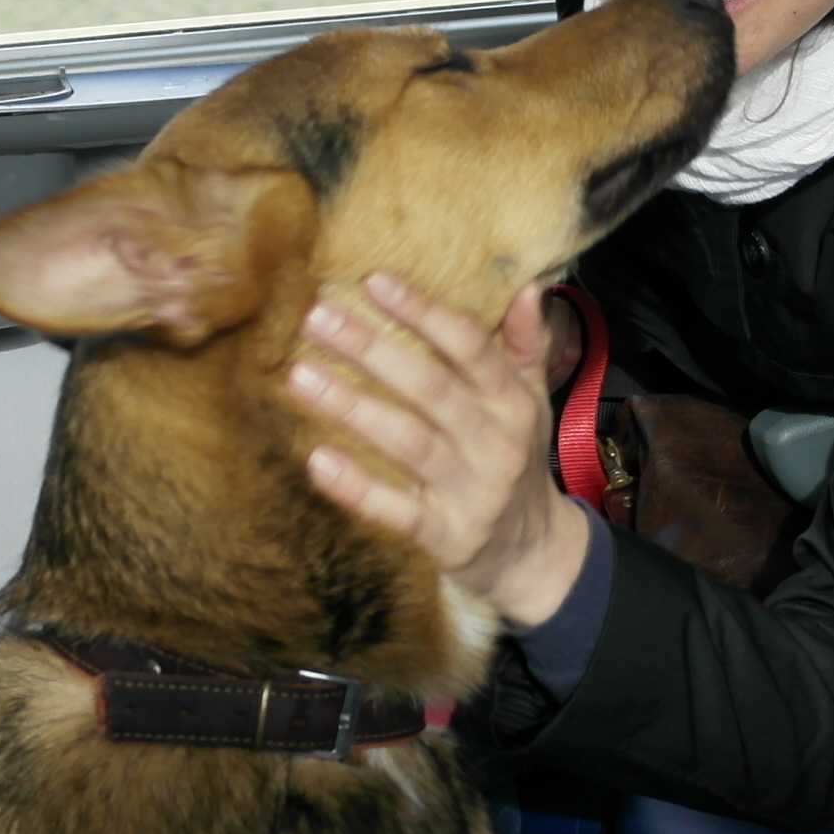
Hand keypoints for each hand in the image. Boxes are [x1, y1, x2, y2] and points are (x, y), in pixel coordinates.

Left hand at [287, 274, 592, 628]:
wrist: (534, 553)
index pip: (469, 346)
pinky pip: (398, 511)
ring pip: (408, 443)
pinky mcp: (448, 537)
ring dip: (352, 407)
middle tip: (315, 317)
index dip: (422, 312)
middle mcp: (496, 442)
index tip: (371, 281)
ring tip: (300, 375)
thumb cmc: (516, 459)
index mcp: (513, 401)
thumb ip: (526, 345)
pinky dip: (357, 487)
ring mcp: (472, 492)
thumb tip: (530, 287)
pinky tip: (316, 458)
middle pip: (430, 387)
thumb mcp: (530, 401)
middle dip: (370, 349)